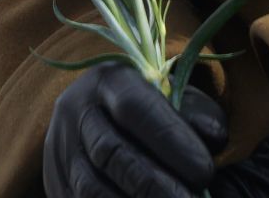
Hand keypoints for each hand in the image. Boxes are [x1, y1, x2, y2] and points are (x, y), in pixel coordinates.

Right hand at [44, 63, 226, 197]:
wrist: (93, 120)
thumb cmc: (146, 109)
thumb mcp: (171, 97)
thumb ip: (196, 113)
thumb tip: (214, 138)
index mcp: (108, 81)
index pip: (136, 109)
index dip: (171, 141)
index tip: (205, 172)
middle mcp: (76, 112)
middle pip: (111, 152)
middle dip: (154, 184)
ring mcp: (60, 151)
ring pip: (90, 187)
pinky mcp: (55, 184)